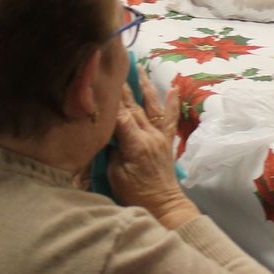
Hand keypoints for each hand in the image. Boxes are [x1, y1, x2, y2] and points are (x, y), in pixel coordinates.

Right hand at [108, 82, 197, 228]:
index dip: (109, 100)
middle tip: (114, 68)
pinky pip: (170, 119)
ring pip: (152, 107)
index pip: (120, 116)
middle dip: (123, 87)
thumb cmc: (136, 194)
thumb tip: (106, 131)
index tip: (99, 83)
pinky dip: (172, 102)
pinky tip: (174, 88)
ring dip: (146, 87)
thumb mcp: (116, 174)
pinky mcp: (167, 141)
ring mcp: (160, 137)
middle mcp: (150, 136)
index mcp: (135, 144)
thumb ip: (112, 149)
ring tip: (140, 69)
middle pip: (134, 108)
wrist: (164, 205)